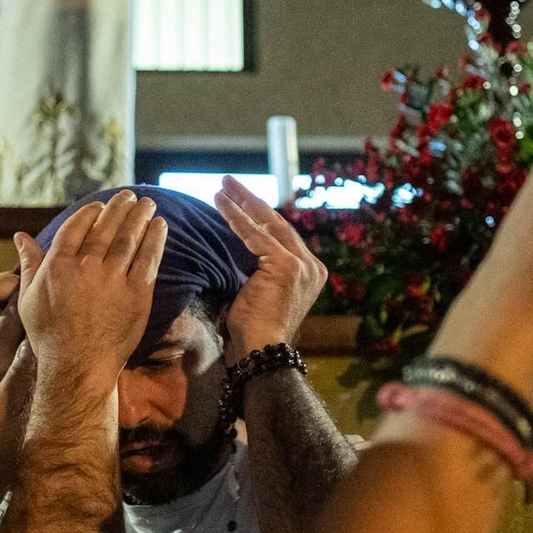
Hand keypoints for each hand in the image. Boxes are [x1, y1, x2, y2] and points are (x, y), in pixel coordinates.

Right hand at [11, 191, 167, 388]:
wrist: (78, 367)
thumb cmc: (49, 336)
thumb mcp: (30, 298)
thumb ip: (29, 263)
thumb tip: (21, 236)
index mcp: (58, 265)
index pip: (77, 226)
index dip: (91, 212)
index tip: (100, 206)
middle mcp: (86, 267)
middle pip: (106, 227)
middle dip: (120, 207)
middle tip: (130, 196)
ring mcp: (113, 280)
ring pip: (129, 238)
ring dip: (140, 216)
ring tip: (148, 204)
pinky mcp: (137, 295)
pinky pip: (148, 259)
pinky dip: (155, 239)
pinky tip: (160, 226)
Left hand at [213, 176, 326, 359]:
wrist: (262, 350)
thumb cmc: (254, 329)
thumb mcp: (261, 292)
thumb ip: (260, 270)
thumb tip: (241, 251)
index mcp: (310, 272)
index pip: (281, 236)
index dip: (259, 217)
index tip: (240, 202)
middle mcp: (311, 266)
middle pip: (277, 224)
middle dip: (251, 202)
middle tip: (230, 183)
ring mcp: (302, 264)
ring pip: (266, 225)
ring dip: (241, 203)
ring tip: (222, 186)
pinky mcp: (286, 265)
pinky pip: (255, 236)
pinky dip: (236, 219)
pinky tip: (220, 204)